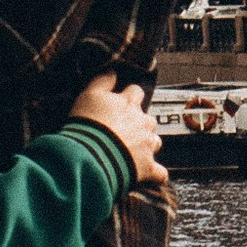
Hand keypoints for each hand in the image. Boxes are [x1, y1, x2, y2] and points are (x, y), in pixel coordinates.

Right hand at [70, 72, 166, 188]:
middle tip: (123, 130)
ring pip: (155, 142)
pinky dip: (155, 174)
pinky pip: (159, 173)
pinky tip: (149, 175)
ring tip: (132, 152)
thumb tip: (113, 71)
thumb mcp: (88, 95)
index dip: (129, 97)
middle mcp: (142, 122)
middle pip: (148, 118)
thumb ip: (102, 80)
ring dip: (147, 145)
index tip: (121, 102)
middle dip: (139, 123)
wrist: (90, 156)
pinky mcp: (148, 168)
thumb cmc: (87, 125)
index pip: (135, 92)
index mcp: (129, 104)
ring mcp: (147, 146)